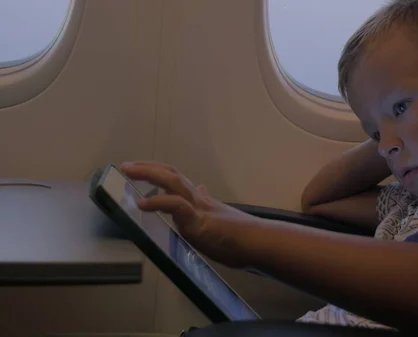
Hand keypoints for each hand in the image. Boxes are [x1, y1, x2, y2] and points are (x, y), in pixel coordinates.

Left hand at [120, 161, 257, 267]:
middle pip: (171, 175)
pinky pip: (176, 206)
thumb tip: (200, 188)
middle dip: (148, 168)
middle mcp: (198, 200)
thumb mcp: (217, 218)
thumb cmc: (241, 236)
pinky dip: (158, 202)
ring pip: (172, 182)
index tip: (140, 167)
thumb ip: (205, 205)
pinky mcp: (199, 222)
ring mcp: (198, 209)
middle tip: (127, 165)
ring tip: (129, 171)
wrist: (259, 243)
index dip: (157, 171)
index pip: (176, 179)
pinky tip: (142, 204)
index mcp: (200, 201)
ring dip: (149, 174)